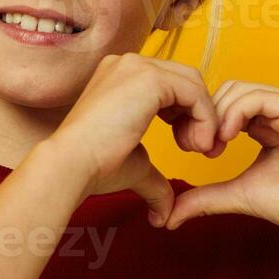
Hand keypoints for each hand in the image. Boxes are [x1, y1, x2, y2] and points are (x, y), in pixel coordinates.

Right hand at [45, 53, 225, 224]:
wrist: (73, 163)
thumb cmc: (94, 165)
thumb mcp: (134, 163)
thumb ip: (155, 177)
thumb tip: (163, 214)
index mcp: (119, 76)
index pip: (170, 84)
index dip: (186, 114)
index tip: (188, 145)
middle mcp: (127, 64)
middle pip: (184, 79)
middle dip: (199, 113)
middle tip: (197, 148)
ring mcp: (137, 67)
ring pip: (192, 84)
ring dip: (204, 118)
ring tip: (196, 148)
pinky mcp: (149, 78)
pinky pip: (194, 92)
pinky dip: (205, 118)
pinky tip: (195, 144)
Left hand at [163, 81, 278, 247]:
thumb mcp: (239, 195)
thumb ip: (205, 198)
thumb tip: (169, 216)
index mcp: (266, 122)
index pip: (223, 102)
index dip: (201, 120)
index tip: (190, 150)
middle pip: (226, 91)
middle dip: (204, 115)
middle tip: (195, 147)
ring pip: (239, 90)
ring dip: (216, 115)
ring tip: (211, 146)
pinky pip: (259, 98)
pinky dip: (235, 113)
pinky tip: (227, 138)